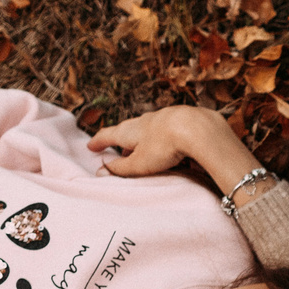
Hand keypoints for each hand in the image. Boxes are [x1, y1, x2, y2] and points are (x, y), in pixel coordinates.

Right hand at [88, 105, 239, 178]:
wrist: (197, 127)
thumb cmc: (165, 146)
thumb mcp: (139, 163)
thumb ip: (120, 168)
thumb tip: (101, 171)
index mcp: (130, 131)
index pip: (108, 135)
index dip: (98, 142)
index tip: (90, 146)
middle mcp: (145, 120)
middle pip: (129, 130)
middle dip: (122, 140)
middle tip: (117, 150)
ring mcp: (164, 117)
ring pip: (148, 128)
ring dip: (142, 139)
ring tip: (142, 149)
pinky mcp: (182, 118)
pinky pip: (167, 128)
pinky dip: (162, 136)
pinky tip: (169, 144)